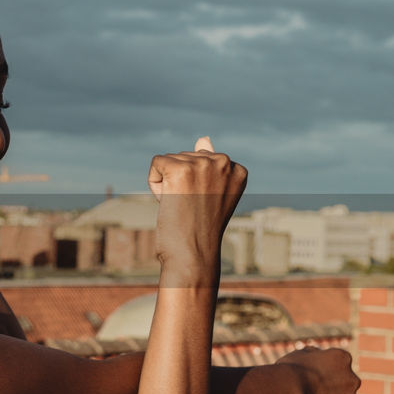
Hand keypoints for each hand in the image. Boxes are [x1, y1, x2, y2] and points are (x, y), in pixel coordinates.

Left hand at [148, 136, 246, 277]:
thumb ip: (208, 164)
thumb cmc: (200, 230)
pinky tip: (169, 202)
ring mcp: (203, 164)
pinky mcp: (180, 169)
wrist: (193, 256)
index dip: (195, 185)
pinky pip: (156, 163)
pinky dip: (155, 184)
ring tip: (182, 208)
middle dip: (180, 182)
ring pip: (170, 161)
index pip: (202, 160)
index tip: (205, 205)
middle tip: (192, 209)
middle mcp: (224, 162)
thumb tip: (203, 138)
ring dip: (168, 185)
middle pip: (185, 158)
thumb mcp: (209, 194)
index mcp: (237, 170)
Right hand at [276, 346, 359, 393]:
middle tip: (312, 393)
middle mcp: (353, 379)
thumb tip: (315, 354)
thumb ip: (313, 355)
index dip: (323, 371)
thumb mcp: (300, 354)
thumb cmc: (291, 370)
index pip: (339, 365)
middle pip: (345, 385)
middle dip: (332, 389)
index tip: (310, 376)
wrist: (290, 391)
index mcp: (343, 358)